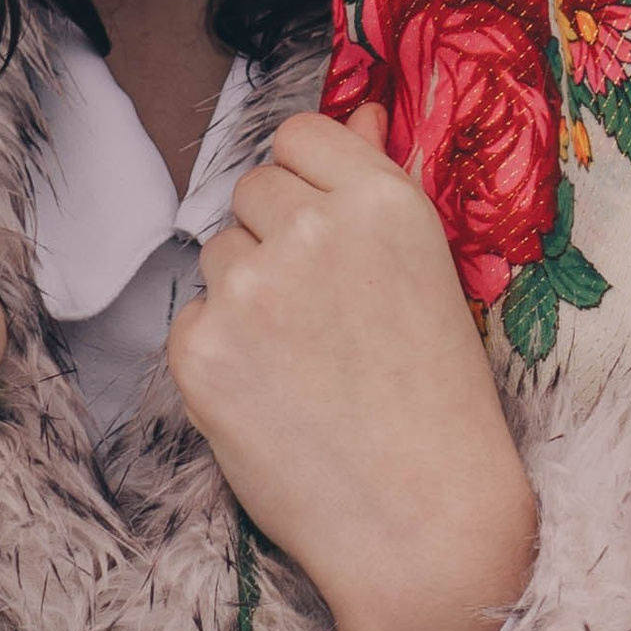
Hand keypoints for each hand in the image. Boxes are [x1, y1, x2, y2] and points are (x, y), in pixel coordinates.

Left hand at [166, 106, 539, 630]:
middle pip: (251, 190)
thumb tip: (359, 110)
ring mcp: (250, 288)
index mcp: (382, 201)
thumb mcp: (430, 273)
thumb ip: (381, 182)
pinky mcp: (201, 350)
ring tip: (306, 364)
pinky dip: (221, 356)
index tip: (325, 230)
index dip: (307, 182)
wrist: (423, 520)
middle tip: (325, 316)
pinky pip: (192, 321)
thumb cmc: (439, 400)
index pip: (300, 136)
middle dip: (274, 237)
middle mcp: (312, 228)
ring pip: (217, 255)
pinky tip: (273, 398)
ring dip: (246, 295)